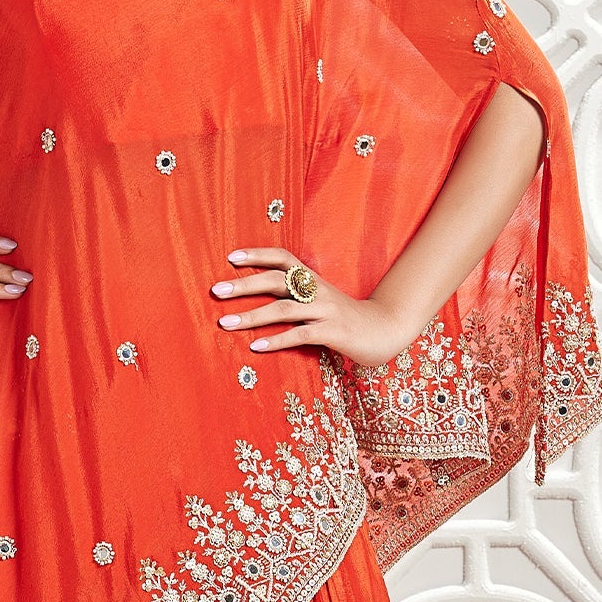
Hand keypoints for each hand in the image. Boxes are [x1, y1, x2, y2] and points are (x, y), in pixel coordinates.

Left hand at [210, 245, 416, 370]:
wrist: (385, 329)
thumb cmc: (344, 317)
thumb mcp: (319, 299)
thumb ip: (294, 295)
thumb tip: (258, 296)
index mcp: (312, 279)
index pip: (282, 258)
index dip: (257, 255)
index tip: (231, 257)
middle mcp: (316, 290)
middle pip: (276, 280)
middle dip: (244, 285)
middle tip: (216, 291)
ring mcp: (325, 311)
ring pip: (283, 309)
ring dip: (251, 316)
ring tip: (225, 324)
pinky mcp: (332, 332)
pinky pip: (300, 335)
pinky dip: (276, 340)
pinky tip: (255, 347)